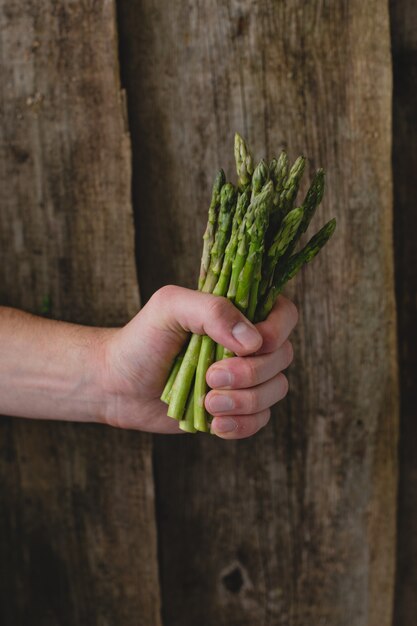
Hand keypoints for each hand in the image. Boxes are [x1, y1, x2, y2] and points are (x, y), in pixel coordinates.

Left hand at [100, 285, 297, 438]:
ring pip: (276, 390)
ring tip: (208, 403)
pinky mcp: (237, 409)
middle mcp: (249, 344)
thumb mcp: (170, 307)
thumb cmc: (143, 338)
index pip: (284, 315)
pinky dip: (241, 425)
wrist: (118, 384)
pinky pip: (260, 419)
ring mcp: (245, 378)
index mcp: (239, 313)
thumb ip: (211, 310)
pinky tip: (215, 424)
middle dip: (251, 372)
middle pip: (282, 357)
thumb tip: (253, 341)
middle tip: (211, 376)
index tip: (250, 345)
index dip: (276, 331)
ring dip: (245, 401)